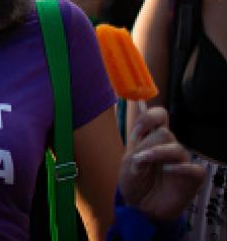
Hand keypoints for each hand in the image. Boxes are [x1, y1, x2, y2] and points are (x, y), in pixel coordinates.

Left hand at [119, 105, 205, 220]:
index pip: (160, 116)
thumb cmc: (135, 182)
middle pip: (165, 133)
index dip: (149, 118)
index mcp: (153, 139)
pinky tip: (167, 171)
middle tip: (138, 158)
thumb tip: (145, 138)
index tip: (136, 133)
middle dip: (148, 144)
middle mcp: (169, 148)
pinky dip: (182, 168)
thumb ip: (139, 148)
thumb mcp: (129, 163)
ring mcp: (182, 162)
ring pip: (177, 148)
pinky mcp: (192, 179)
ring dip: (157, 154)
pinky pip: (195, 169)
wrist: (140, 207)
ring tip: (143, 166)